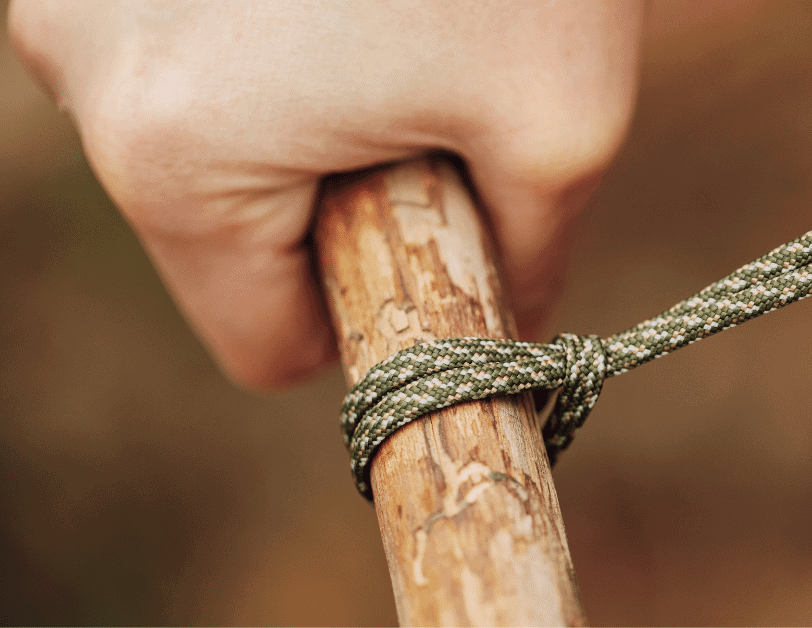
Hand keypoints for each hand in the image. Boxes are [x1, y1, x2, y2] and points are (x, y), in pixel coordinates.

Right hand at [7, 0, 642, 386]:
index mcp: (178, 154)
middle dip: (329, 204)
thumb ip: (528, 259)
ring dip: (291, 115)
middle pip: (223, 236)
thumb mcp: (562, 122)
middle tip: (418, 101)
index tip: (424, 253)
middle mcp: (80, 68)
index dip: (360, 322)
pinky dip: (252, 36)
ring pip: (197, 134)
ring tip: (375, 16)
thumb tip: (507, 326)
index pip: (261, 340)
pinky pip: (174, 41)